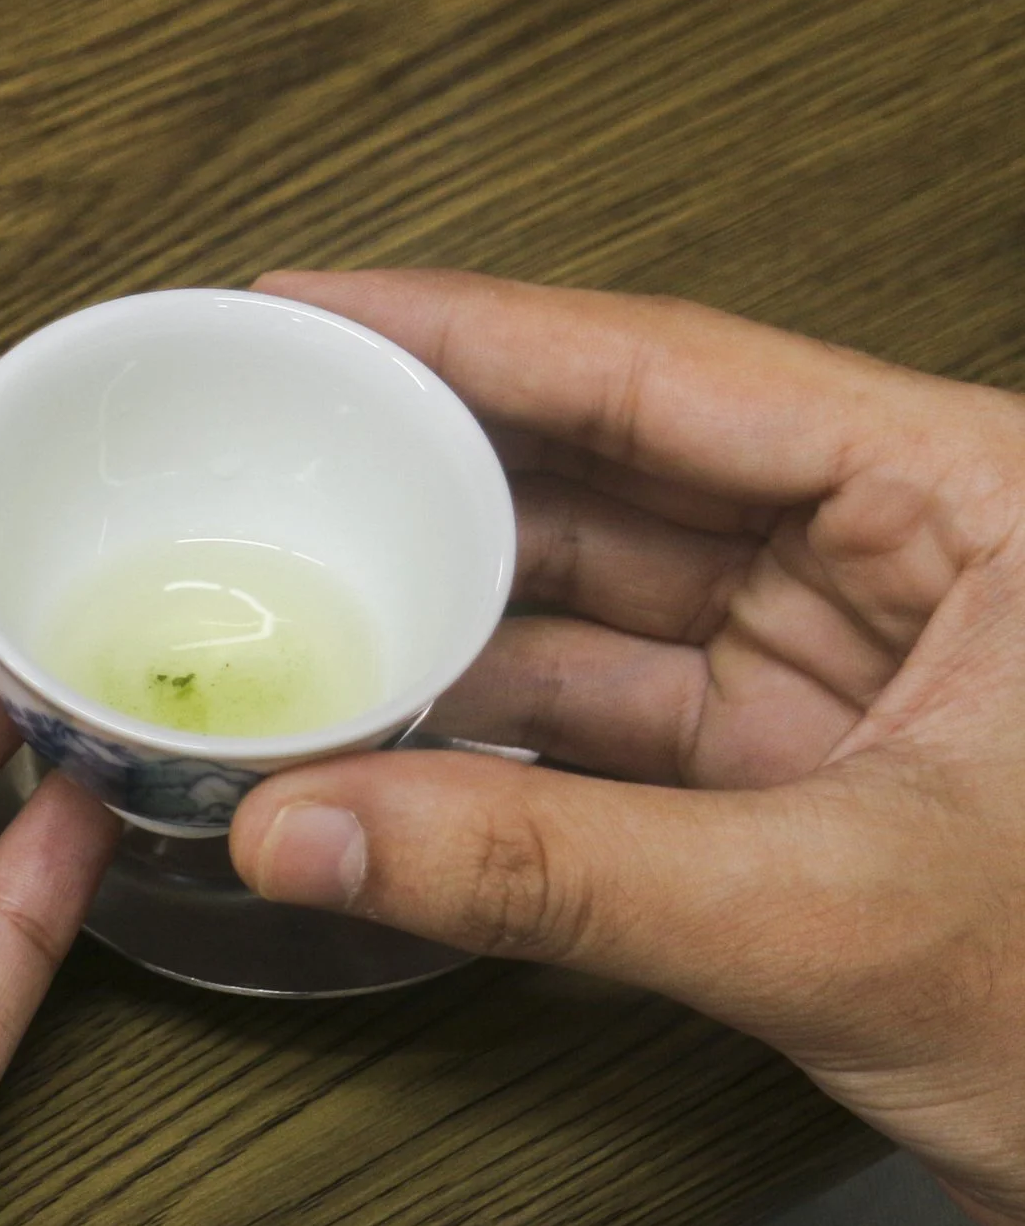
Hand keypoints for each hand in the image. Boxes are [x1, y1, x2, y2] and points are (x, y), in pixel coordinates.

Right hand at [230, 268, 1024, 1225]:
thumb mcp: (840, 917)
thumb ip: (553, 869)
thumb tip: (319, 827)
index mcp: (979, 502)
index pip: (674, 371)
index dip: (473, 329)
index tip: (317, 309)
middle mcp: (913, 562)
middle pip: (622, 470)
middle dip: (435, 468)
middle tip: (272, 444)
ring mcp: (857, 675)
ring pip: (605, 606)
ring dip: (451, 617)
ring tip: (299, 598)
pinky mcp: (815, 784)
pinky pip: (614, 725)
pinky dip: (497, 735)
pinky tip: (386, 730)